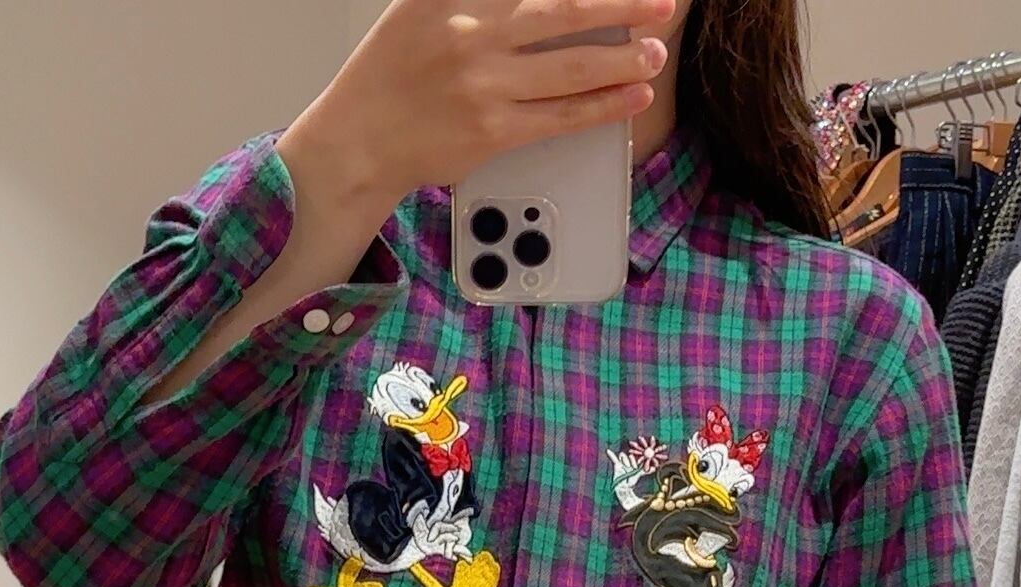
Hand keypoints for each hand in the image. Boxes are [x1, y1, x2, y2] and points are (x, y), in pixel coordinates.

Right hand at [284, 0, 676, 218]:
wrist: (358, 139)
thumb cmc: (392, 71)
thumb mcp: (422, 3)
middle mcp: (472, 34)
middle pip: (566, 13)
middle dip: (623, 7)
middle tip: (662, 4)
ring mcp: (484, 87)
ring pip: (571, 69)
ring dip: (621, 60)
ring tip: (654, 51)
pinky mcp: (492, 133)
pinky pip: (560, 117)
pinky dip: (602, 106)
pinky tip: (630, 95)